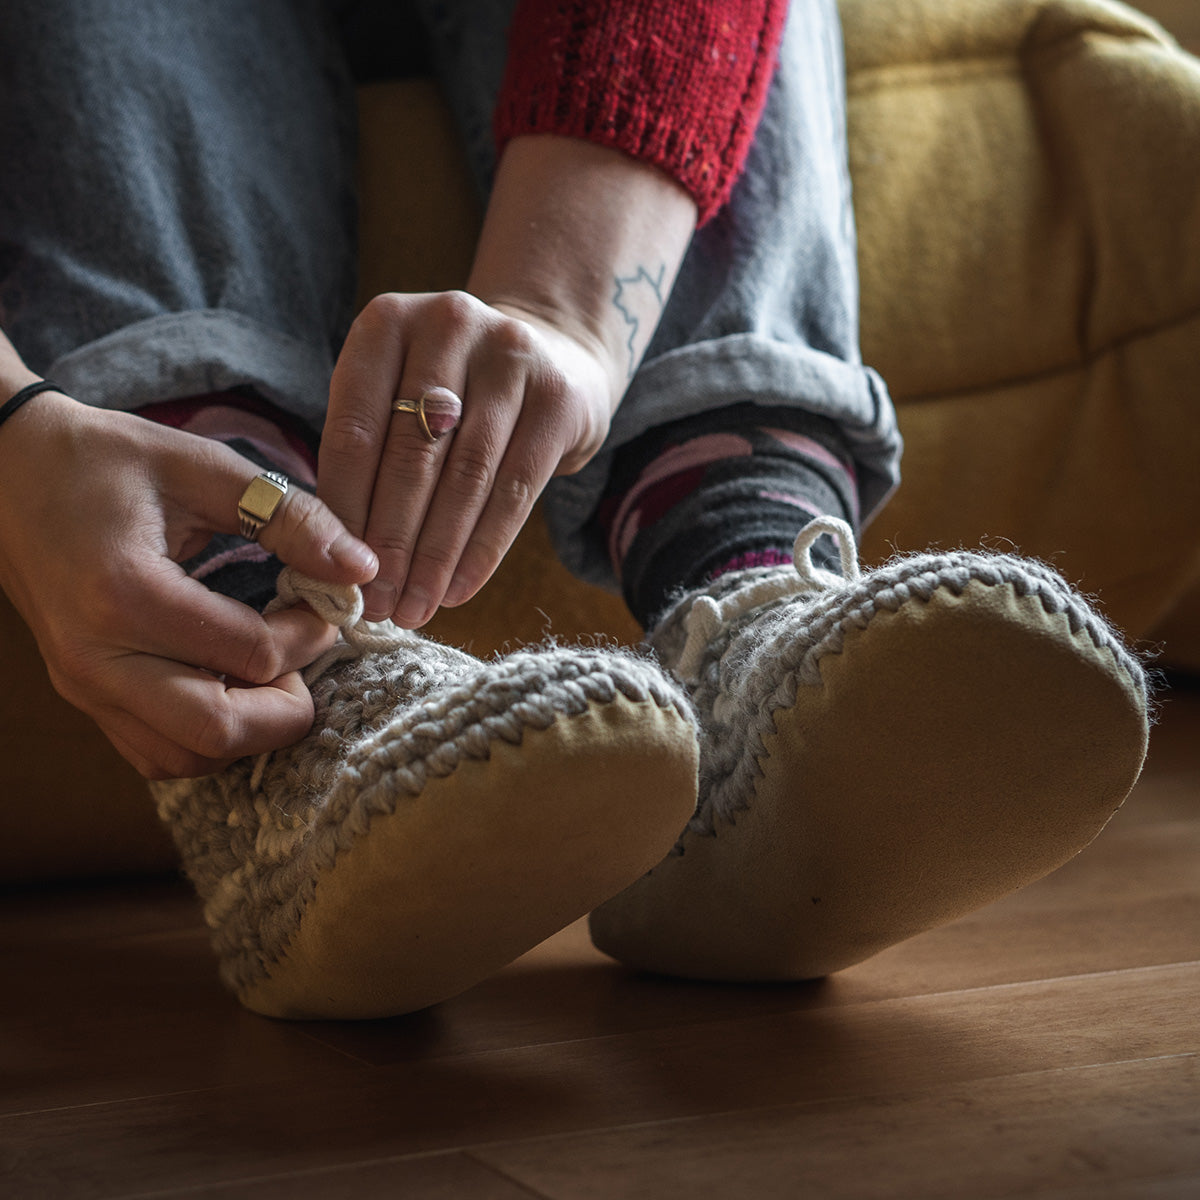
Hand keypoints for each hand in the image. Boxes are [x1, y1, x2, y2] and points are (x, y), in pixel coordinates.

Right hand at [0, 391, 377, 778]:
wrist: (5, 472)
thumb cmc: (103, 460)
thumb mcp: (202, 466)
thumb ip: (289, 516)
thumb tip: (361, 569)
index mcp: (125, 593)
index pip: (251, 655)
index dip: (311, 635)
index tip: (325, 601)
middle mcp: (96, 657)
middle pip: (218, 733)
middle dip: (289, 709)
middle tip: (308, 655)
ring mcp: (82, 686)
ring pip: (185, 759)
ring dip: (249, 731)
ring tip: (271, 669)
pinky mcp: (81, 696)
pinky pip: (155, 752)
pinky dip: (208, 737)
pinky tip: (231, 684)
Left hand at [318, 290, 613, 624]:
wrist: (553, 353)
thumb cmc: (454, 391)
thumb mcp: (398, 394)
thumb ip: (369, 454)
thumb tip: (334, 555)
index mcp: (386, 324)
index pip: (356, 431)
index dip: (345, 511)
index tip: (335, 572)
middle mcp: (448, 325)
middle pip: (412, 456)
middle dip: (391, 543)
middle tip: (377, 604)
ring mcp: (510, 356)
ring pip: (465, 477)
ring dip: (436, 556)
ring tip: (415, 607)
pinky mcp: (558, 397)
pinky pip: (515, 489)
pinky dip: (484, 549)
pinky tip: (460, 589)